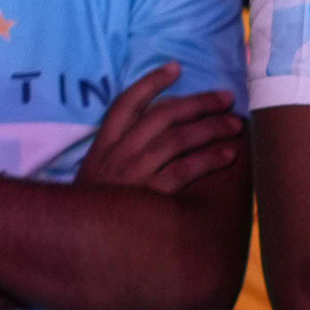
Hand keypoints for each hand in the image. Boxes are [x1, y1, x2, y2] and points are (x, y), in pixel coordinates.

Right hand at [77, 65, 244, 195]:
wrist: (74, 241)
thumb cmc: (97, 207)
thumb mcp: (98, 174)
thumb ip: (122, 150)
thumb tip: (163, 127)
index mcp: (103, 144)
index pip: (126, 103)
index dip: (152, 82)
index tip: (176, 67)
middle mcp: (117, 154)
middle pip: (162, 115)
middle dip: (198, 103)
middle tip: (226, 98)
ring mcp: (132, 174)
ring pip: (177, 139)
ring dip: (211, 128)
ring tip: (236, 124)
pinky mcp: (148, 196)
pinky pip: (184, 171)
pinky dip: (209, 159)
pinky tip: (230, 154)